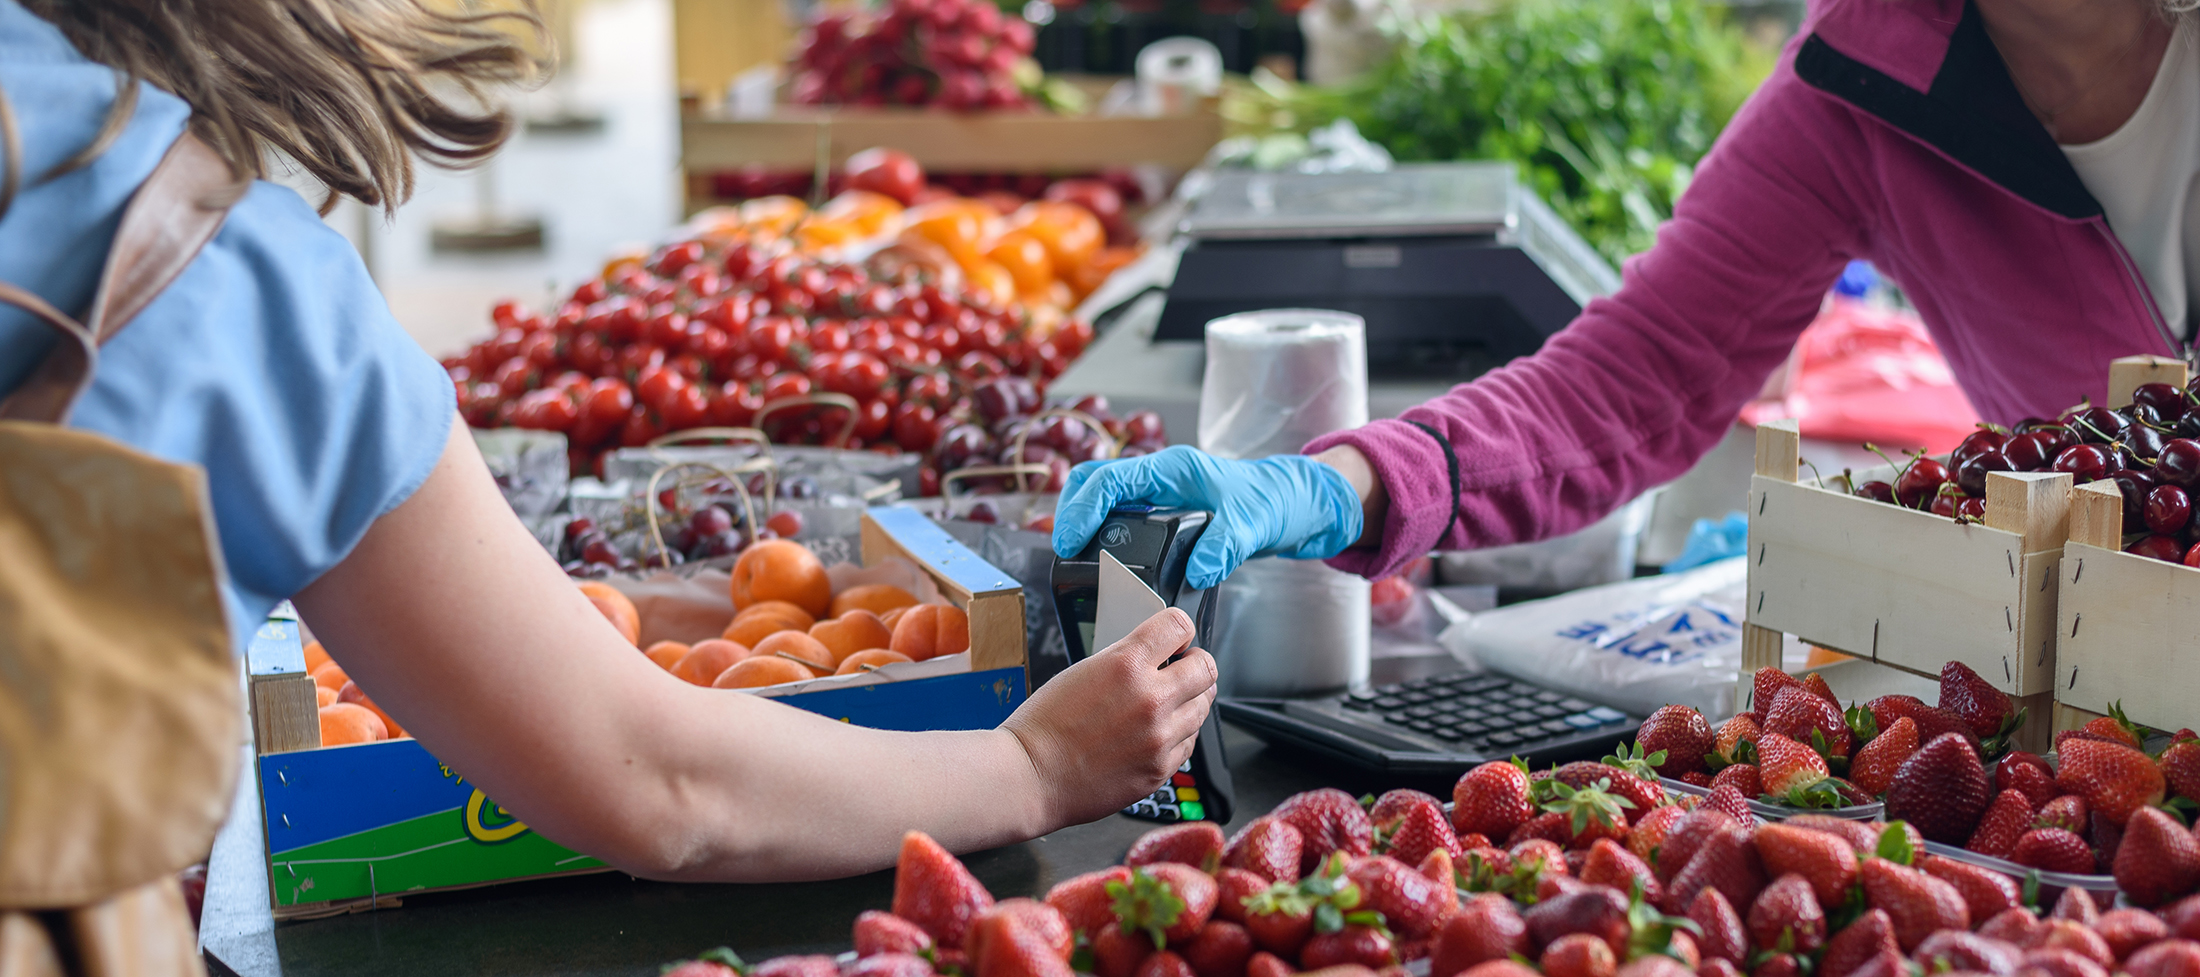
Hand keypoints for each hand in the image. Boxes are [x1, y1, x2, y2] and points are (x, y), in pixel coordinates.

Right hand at [1002, 608, 1216, 825]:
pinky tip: (1154, 734)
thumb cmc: (1045, 726)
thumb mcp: (1083, 670)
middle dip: (1196, 665)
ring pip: (1203, 708)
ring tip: (1165, 706)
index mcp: (1127, 665)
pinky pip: (1189, 743)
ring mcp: (1159, 737)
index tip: (1178, 639)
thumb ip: (1128, 659)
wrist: (1031, 776)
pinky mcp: (1160, 769)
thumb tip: (1159, 655)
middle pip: (1207, 668)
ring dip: (1189, 701)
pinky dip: (1178, 735)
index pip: (1180, 625)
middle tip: (1183, 671)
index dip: (1181, 629)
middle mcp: (1151, 699)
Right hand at [1052, 445, 1363, 588]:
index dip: (1082, 509)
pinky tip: (1102, 561)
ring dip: (1083, 522)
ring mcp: (1157, 494)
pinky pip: (1118, 517)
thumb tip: (1199, 571)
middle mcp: (1158, 477)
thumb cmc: (1272, 502)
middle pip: (1093, 482)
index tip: (1069, 541)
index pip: (1109, 480)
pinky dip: (1102, 533)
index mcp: (1171, 469)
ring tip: (1075, 559)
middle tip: (1064, 551)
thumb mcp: (1252, 525)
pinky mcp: (1161, 513)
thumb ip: (1225, 546)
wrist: (1291, 504)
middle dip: (1071, 511)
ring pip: (1102, 498)